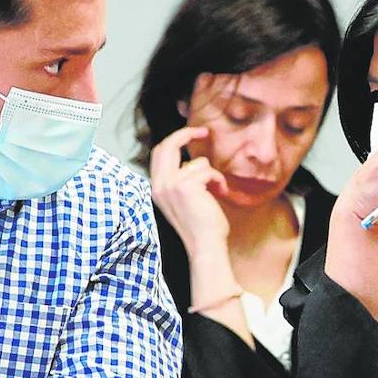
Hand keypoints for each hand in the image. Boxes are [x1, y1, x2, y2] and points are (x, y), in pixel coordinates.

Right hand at [149, 126, 230, 258]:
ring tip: (217, 190)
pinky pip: (208, 171)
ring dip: (212, 174)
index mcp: (156, 188)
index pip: (159, 153)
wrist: (205, 246)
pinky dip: (218, 180)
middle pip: (167, 146)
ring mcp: (171, 185)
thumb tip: (189, 161)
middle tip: (205, 131)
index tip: (193, 134)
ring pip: (198, 162)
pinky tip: (220, 194)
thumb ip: (180, 179)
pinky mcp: (186, 186)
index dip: (175, 139)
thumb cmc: (200, 225)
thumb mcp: (182, 199)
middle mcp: (159, 185)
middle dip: (186, 134)